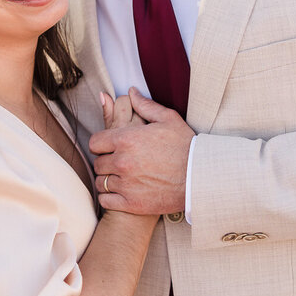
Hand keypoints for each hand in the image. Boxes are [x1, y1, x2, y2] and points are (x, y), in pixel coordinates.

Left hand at [92, 88, 191, 214]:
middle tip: (119, 163)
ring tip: (121, 177)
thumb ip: (145, 105)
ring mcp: (126, 184)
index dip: (102, 144)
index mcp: (127, 139)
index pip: (95, 142)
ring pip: (101, 182)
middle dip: (106, 161)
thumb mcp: (168, 119)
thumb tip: (130, 92)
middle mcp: (122, 162)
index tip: (110, 147)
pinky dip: (110, 197)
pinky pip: (107, 200)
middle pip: (98, 163)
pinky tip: (121, 192)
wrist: (200, 178)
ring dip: (108, 179)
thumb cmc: (186, 146)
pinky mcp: (131, 203)